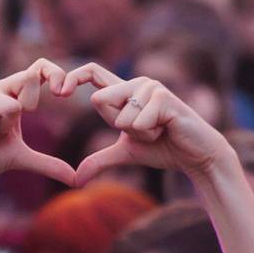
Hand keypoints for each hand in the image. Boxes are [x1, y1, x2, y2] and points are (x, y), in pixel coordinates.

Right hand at [0, 60, 78, 197]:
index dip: (54, 74)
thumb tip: (76, 180)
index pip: (37, 70)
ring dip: (2, 129)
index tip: (64, 92)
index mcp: (11, 95)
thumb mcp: (21, 159)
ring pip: (11, 106)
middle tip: (8, 128)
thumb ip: (48, 164)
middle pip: (28, 80)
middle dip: (27, 108)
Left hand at [66, 64, 231, 183]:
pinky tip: (167, 129)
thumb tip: (75, 180)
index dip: (73, 77)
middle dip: (117, 126)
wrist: (195, 155)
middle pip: (99, 101)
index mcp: (125, 91)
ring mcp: (152, 88)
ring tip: (159, 130)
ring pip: (121, 117)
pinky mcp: (164, 98)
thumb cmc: (163, 148)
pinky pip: (139, 122)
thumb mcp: (125, 153)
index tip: (58, 93)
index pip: (92, 72)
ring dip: (138, 134)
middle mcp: (137, 83)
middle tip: (145, 131)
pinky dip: (150, 134)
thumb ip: (99, 160)